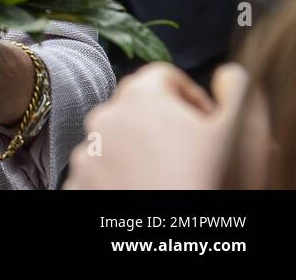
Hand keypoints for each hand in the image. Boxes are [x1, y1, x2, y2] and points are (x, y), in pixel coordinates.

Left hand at [64, 62, 268, 188]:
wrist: (174, 239)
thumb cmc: (206, 182)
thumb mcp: (237, 132)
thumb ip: (235, 89)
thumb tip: (224, 76)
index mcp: (139, 96)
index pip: (164, 77)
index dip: (192, 98)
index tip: (208, 126)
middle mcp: (104, 118)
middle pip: (138, 108)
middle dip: (165, 125)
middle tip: (193, 156)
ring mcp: (86, 153)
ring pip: (118, 140)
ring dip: (141, 151)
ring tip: (170, 179)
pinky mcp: (78, 183)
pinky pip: (101, 169)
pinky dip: (120, 177)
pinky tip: (148, 191)